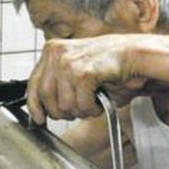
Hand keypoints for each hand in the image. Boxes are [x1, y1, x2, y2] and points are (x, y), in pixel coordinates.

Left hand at [26, 34, 146, 124]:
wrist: (135, 55)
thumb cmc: (109, 65)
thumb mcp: (76, 70)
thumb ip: (58, 84)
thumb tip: (43, 109)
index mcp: (52, 50)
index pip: (33, 84)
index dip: (35, 106)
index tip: (39, 118)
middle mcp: (57, 54)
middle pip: (46, 98)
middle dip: (63, 111)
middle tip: (80, 109)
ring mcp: (69, 62)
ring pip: (64, 105)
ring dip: (81, 110)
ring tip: (93, 101)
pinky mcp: (83, 72)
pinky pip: (81, 104)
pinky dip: (92, 108)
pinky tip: (100, 99)